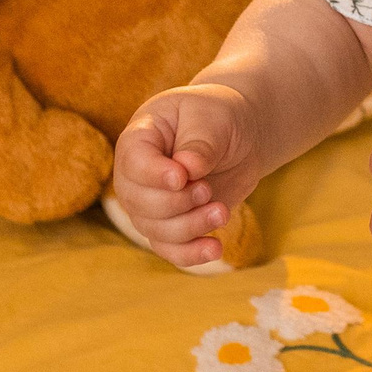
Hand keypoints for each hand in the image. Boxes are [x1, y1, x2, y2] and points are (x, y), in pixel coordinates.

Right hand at [112, 82, 262, 267]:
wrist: (238, 136)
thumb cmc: (218, 117)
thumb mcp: (212, 118)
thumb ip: (199, 143)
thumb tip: (188, 169)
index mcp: (139, 138)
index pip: (133, 162)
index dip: (154, 175)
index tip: (182, 177)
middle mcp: (136, 176)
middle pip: (140, 203)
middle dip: (177, 203)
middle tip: (208, 189)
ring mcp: (150, 204)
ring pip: (156, 230)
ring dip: (191, 227)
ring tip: (222, 212)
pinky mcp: (172, 225)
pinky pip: (171, 249)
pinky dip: (191, 254)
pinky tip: (215, 249)